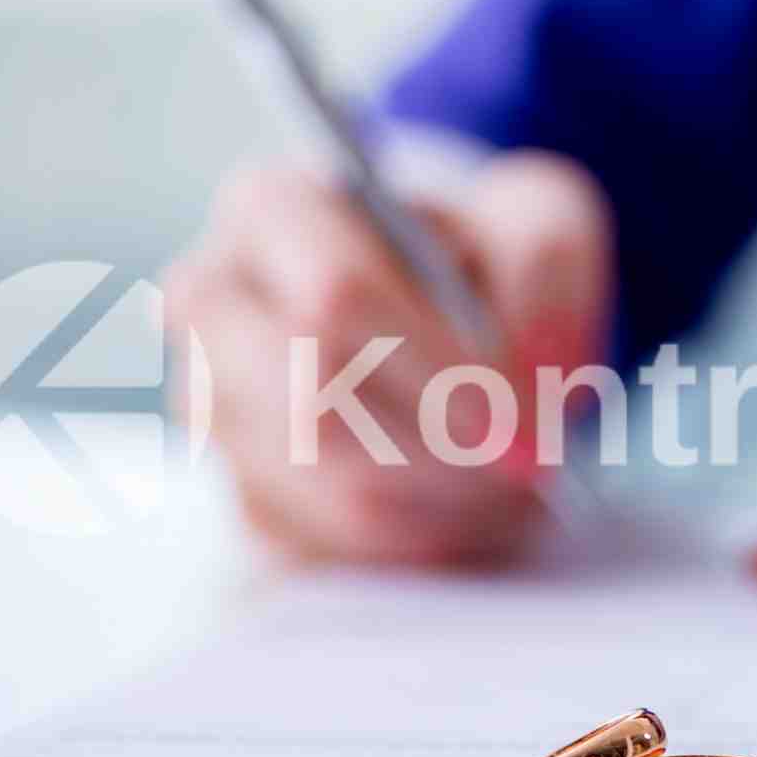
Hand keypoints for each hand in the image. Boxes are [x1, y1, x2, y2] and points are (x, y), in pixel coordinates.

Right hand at [164, 150, 612, 564]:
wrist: (456, 315)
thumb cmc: (488, 258)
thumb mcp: (541, 219)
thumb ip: (547, 268)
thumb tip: (528, 372)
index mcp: (272, 208)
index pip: (334, 298)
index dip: (437, 374)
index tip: (517, 422)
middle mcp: (213, 304)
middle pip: (311, 410)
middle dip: (440, 454)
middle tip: (525, 467)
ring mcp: (210, 406)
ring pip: (322, 490)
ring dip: (441, 504)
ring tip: (511, 482)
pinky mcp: (236, 490)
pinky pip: (325, 548)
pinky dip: (417, 542)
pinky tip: (465, 505)